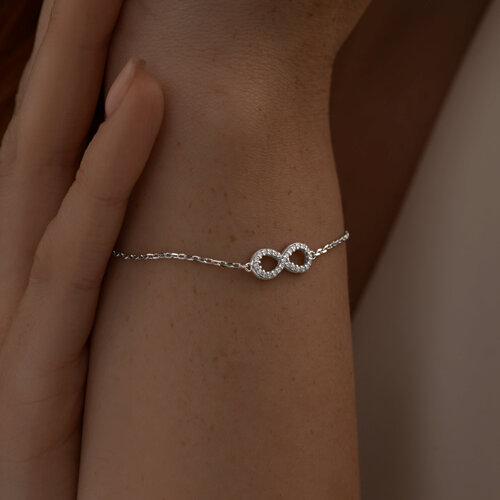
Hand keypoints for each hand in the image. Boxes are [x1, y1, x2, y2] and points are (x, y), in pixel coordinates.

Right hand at [0, 0, 163, 496]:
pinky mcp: (39, 364)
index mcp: (44, 262)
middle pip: (48, 136)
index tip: (112, 9)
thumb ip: (119, 259)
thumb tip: (154, 189)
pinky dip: (109, 169)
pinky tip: (144, 101)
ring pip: (51, 172)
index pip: (61, 146)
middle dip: (67, 46)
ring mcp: (26, 312)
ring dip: (80, 80)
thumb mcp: (111, 334)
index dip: (76, 69)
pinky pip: (76, 248)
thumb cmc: (93, 433)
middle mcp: (25, 269)